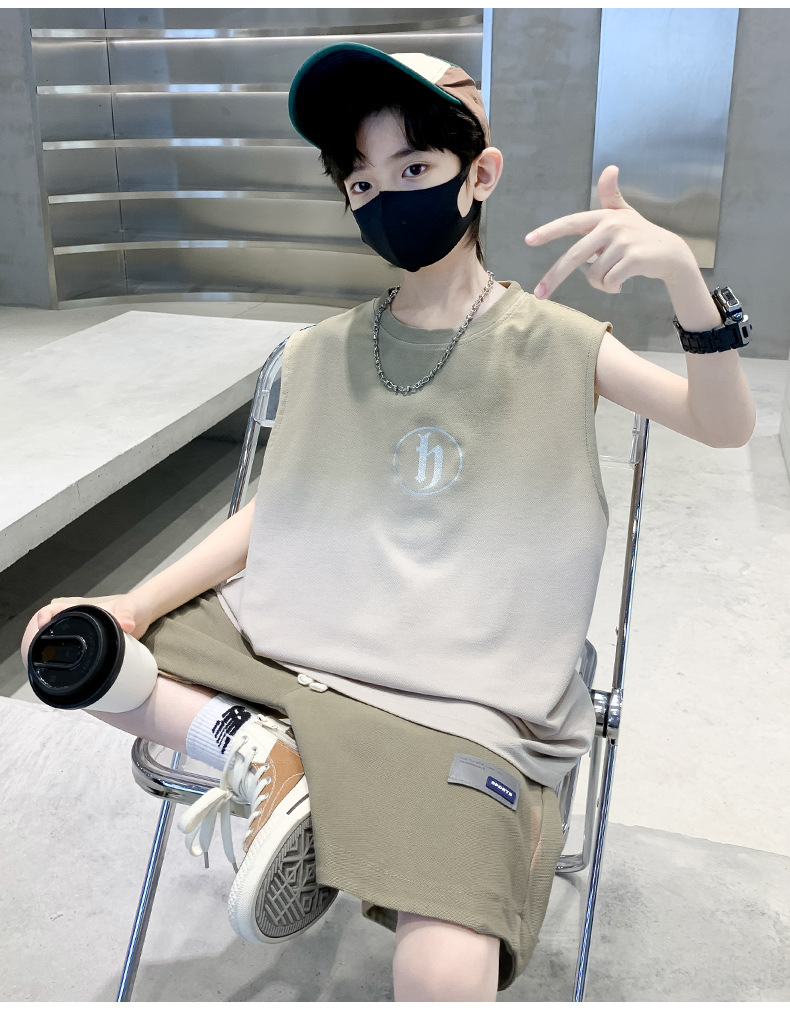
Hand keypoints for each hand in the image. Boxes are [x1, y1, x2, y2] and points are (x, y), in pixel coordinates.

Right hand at [20, 593, 153, 665]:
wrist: (145, 615)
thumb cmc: (134, 606)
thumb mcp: (130, 609)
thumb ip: (127, 615)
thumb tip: (126, 625)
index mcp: (82, 610)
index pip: (54, 610)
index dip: (44, 617)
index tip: (42, 626)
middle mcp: (79, 623)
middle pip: (53, 631)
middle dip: (43, 642)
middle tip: (42, 656)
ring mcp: (86, 637)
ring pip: (64, 646)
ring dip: (57, 656)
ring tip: (54, 670)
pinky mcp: (95, 649)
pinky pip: (81, 657)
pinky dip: (76, 666)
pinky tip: (76, 677)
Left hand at [525, 165, 696, 299]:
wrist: (671, 253)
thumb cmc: (642, 235)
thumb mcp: (625, 214)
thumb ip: (611, 195)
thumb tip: (610, 168)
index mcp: (604, 217)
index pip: (571, 223)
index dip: (549, 231)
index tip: (529, 240)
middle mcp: (612, 226)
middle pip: (575, 256)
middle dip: (554, 277)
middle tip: (539, 294)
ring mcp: (624, 242)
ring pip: (594, 275)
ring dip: (601, 284)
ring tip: (614, 278)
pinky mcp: (634, 258)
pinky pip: (609, 282)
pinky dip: (612, 288)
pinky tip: (621, 284)